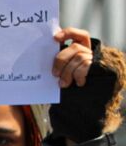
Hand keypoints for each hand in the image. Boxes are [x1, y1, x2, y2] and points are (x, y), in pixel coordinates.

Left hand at [48, 28, 124, 142]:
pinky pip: (87, 66)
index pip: (79, 35)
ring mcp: (97, 62)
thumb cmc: (71, 94)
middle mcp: (92, 54)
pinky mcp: (103, 70)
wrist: (87, 113)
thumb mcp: (63, 77)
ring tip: (64, 84)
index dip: (69, 32)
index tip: (55, 37)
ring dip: (68, 72)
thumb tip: (41, 54)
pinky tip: (78, 84)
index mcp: (82, 52)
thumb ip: (60, 65)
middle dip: (61, 60)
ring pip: (79, 57)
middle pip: (74, 47)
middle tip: (54, 75)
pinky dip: (78, 75)